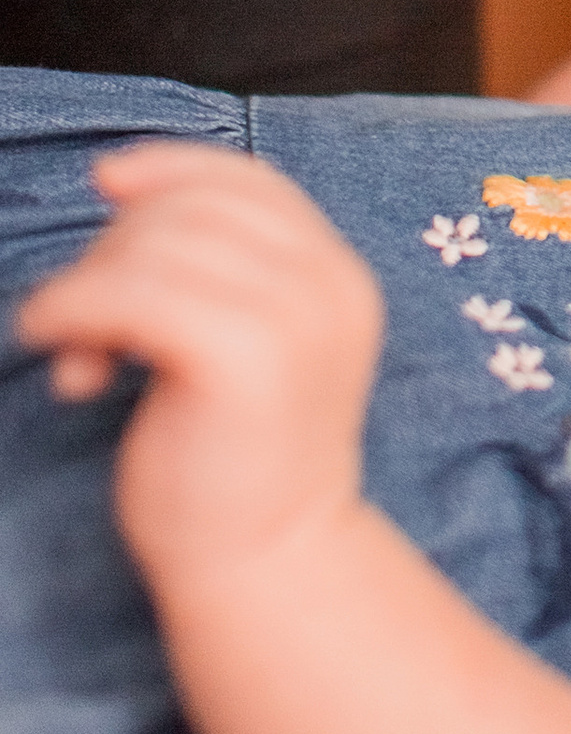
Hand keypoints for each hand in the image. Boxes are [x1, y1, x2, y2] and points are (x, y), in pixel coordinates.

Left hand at [13, 143, 382, 587]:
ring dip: (89, 286)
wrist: (267, 566)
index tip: (107, 181)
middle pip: (197, 208)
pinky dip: (77, 311)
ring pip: (160, 244)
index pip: (253, 181)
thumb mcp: (243, 343)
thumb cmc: (233, 465)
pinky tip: (68, 362)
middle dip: (117, 247)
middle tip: (83, 321)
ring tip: (79, 357)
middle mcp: (330, 285)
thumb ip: (214, 271)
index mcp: (338, 277)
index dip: (174, 166)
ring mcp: (296, 318)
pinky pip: (135, 296)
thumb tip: (120, 177)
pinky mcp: (245, 358)